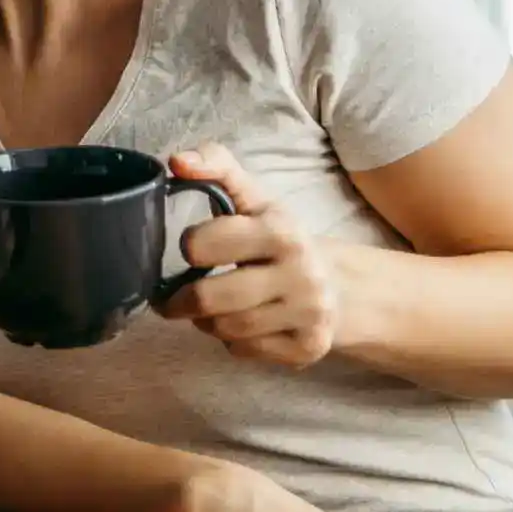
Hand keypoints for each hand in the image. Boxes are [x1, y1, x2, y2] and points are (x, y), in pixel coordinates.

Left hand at [163, 144, 348, 367]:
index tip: (192, 250)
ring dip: (205, 321)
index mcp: (281, 232)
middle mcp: (301, 274)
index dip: (190, 248)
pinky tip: (241, 325)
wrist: (340, 286)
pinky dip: (232, 341)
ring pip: (224, 329)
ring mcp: (309, 314)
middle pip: (208, 299)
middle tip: (172, 298)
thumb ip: (216, 168)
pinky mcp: (309, 348)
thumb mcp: (253, 199)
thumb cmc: (279, 239)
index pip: (204, 244)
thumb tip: (176, 160)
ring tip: (208, 308)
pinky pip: (245, 351)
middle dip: (180, 300)